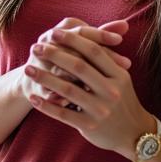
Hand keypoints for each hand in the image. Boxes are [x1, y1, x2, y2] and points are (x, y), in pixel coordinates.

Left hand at [23, 21, 151, 155]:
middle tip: (35, 47)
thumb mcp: (121, 77)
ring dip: (45, 78)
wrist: (133, 133)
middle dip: (54, 54)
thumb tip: (98, 28)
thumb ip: (107, 56)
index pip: (94, 51)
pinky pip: (64, 114)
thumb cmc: (122, 99)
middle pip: (79, 67)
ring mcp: (100, 109)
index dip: (73, 40)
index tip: (53, 32)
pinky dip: (47, 106)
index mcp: (119, 75)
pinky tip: (33, 98)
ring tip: (27, 69)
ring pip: (68, 90)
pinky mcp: (90, 126)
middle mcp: (110, 91)